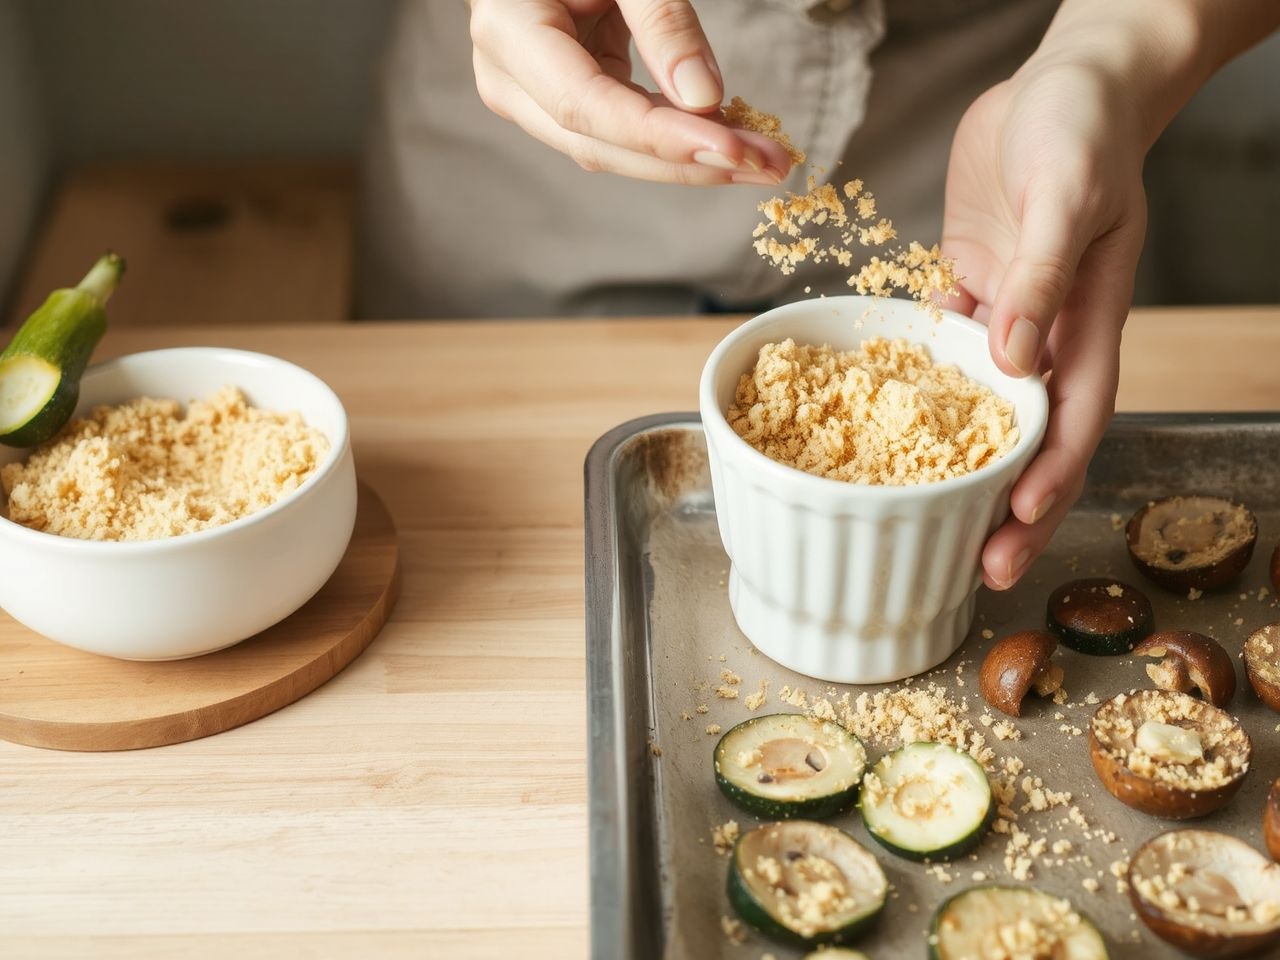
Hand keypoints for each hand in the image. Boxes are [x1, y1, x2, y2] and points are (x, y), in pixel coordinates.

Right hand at [467, 0, 792, 184]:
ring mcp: (531, 96)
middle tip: (767, 165)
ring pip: (612, 151)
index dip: (659, 137)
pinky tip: (729, 140)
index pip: (584, 106)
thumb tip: (703, 98)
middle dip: (689, 163)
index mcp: (510, 31)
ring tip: (762, 158)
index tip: (730, 150)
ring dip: (691, 161)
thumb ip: (662, 20)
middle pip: (600, 145)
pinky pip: (621, 133)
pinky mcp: (564, 99)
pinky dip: (678, 139)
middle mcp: (509, 78)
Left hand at [941, 56, 1148, 589]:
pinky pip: (936, 350)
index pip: (1073, 420)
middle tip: (974, 568)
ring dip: (957, 465)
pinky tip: (878, 426)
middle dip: (1006, 506)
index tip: (1014, 525)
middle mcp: (1047, 333)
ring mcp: (1005, 315)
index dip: (1047, 480)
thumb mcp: (1067, 193)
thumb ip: (1043, 274)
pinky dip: (913, 389)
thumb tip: (1011, 358)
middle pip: (1029, 438)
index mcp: (1088, 321)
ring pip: (980, 408)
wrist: (1062, 82)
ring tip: (926, 520)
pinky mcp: (966, 288)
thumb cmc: (1082, 128)